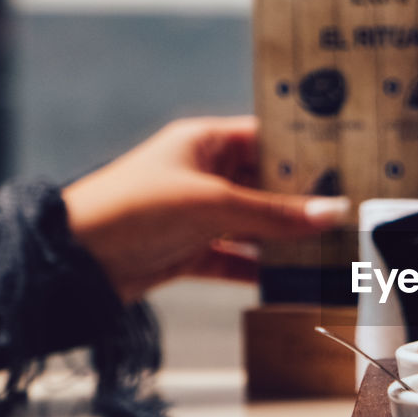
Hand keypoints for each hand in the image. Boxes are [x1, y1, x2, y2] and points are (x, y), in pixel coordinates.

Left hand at [62, 115, 347, 303]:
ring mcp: (196, 214)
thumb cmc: (128, 210)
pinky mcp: (189, 251)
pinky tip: (288, 278)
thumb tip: (330, 213)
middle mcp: (202, 174)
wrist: (70, 262)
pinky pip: (236, 258)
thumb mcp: (213, 205)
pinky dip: (259, 269)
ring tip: (328, 247)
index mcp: (204, 143)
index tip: (345, 163)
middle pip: (266, 184)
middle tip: (347, 211)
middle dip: (303, 201)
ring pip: (254, 224)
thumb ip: (275, 213)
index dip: (304, 150)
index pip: (266, 137)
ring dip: (285, 239)